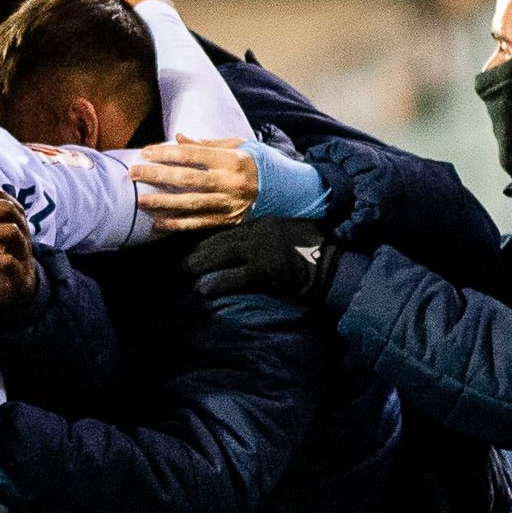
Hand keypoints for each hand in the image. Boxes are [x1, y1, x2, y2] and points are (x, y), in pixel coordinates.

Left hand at [131, 138, 259, 231]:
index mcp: (231, 159)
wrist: (285, 190)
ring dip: (163, 203)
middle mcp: (229, 182)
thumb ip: (208, 144)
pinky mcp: (228, 221)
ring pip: (190, 204)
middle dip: (158, 176)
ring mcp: (228, 204)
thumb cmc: (256, 163)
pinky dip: (177, 225)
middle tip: (134, 173)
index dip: (166, 153)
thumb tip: (179, 138)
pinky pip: (198, 224)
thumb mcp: (238, 146)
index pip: (192, 155)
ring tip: (141, 201)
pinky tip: (158, 224)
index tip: (145, 153)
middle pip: (187, 179)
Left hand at [185, 218, 335, 306]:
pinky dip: (218, 284)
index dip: (205, 238)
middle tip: (178, 263)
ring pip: (221, 255)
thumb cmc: (312, 252)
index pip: (227, 228)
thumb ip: (265, 233)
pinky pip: (235, 277)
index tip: (190, 244)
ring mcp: (262, 249)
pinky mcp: (267, 269)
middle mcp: (260, 231)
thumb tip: (243, 244)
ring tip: (182, 273)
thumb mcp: (287, 233)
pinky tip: (204, 291)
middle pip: (218, 239)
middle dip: (196, 251)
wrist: (333, 267)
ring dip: (199, 265)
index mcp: (264, 221)